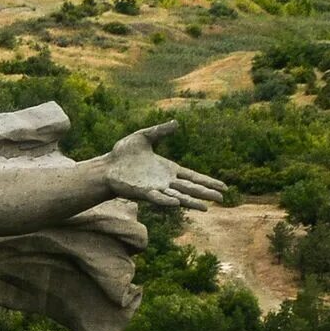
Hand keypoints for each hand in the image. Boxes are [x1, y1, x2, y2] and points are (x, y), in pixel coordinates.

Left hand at [102, 122, 226, 210]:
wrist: (106, 165)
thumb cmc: (123, 153)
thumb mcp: (144, 137)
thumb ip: (161, 131)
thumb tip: (177, 122)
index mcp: (168, 169)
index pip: (193, 177)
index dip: (207, 181)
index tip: (223, 187)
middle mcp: (165, 181)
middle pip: (190, 188)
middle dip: (206, 193)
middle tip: (223, 199)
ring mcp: (155, 188)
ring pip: (178, 196)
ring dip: (192, 202)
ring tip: (207, 208)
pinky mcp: (143, 193)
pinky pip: (157, 198)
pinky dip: (167, 200)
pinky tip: (177, 202)